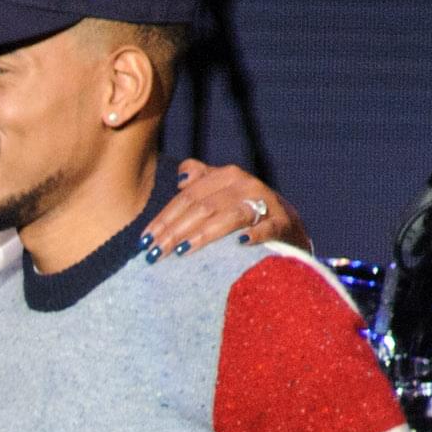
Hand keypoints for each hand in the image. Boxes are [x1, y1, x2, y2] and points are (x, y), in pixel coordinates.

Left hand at [143, 161, 312, 258]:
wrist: (287, 226)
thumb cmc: (244, 212)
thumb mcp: (221, 194)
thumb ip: (201, 181)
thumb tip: (181, 176)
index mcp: (224, 176)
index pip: (186, 198)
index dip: (163, 220)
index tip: (144, 242)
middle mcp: (243, 184)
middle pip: (201, 207)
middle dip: (174, 232)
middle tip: (155, 254)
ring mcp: (264, 201)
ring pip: (227, 216)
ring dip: (202, 235)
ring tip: (182, 252)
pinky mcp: (281, 222)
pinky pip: (266, 228)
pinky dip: (254, 235)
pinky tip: (240, 244)